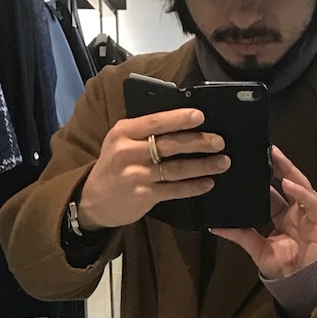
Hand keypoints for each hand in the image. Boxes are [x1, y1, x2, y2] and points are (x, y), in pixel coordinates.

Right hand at [78, 109, 230, 229]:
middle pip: (170, 144)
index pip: (156, 122)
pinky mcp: (144, 196)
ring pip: (176, 168)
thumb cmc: (113, 167)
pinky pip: (175, 189)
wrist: (93, 201)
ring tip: (222, 163)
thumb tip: (178, 122)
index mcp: (124, 132)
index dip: (179, 119)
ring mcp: (137, 175)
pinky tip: (208, 183)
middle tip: (220, 142)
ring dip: (203, 166)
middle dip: (199, 142)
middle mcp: (129, 151)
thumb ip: (142, 132)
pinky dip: (193, 187)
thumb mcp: (119, 142)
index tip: (201, 116)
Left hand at [210, 147, 316, 278]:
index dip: (263, 177)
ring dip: (289, 170)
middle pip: (288, 181)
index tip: (250, 162)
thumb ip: (239, 234)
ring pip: (300, 185)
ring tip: (276, 157)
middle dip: (278, 165)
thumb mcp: (256, 248)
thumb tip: (214, 226)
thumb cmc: (283, 268)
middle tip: (265, 148)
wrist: (300, 285)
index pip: (271, 191)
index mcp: (281, 216)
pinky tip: (287, 183)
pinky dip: (300, 192)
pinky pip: (310, 202)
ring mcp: (307, 215)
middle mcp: (295, 212)